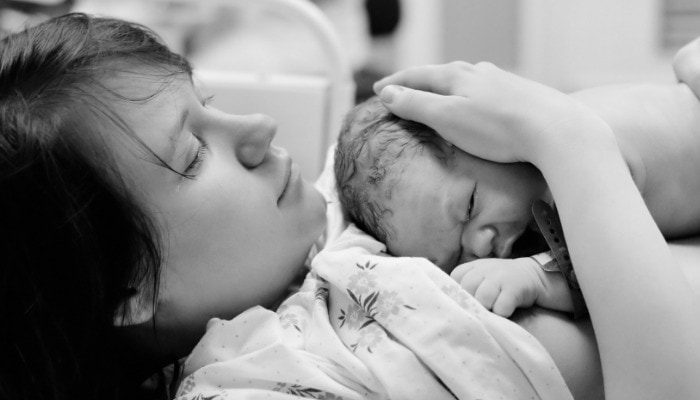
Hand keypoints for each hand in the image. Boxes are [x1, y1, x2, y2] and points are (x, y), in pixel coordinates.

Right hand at [373, 62, 600, 165]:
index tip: (377, 91)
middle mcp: (478, 72)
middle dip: (418, 83)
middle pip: (440, 74)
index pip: (416, 76)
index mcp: (456, 76)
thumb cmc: (497, 128)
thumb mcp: (447, 118)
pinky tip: (476, 105)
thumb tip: (387, 93)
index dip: (395, 84)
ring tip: (436, 96)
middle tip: (402, 91)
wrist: (554, 130)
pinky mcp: (519, 95)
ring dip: (445, 88)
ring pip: (465, 81)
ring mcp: (501, 81)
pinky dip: (468, 97)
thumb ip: (415, 105)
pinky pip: (484, 92)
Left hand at [450, 257, 544, 317]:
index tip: (463, 303)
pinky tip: (505, 312)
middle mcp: (484, 269)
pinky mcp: (515, 288)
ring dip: (486, 309)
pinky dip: (501, 313)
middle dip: (471, 304)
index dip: (457, 294)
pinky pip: (501, 306)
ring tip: (492, 311)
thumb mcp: (481, 278)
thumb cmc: (500, 282)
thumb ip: (465, 287)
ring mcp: (500, 277)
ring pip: (483, 298)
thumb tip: (446, 305)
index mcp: (472, 267)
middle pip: (466, 289)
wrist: (534, 275)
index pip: (454, 279)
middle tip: (478, 311)